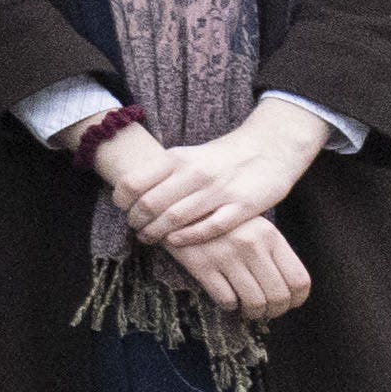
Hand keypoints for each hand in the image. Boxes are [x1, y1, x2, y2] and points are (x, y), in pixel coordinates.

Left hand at [107, 98, 330, 249]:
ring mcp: (219, 191)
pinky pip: (208, 228)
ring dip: (155, 233)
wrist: (268, 149)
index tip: (123, 209)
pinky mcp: (242, 207)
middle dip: (136, 221)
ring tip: (149, 238)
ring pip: (174, 219)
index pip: (134, 183)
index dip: (122, 201)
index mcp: (177, 158)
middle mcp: (195, 174)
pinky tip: (175, 242)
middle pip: (150, 204)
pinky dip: (186, 238)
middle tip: (135, 229)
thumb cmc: (219, 158)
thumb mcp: (186, 156)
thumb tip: (127, 193)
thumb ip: (161, 172)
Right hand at [165, 213, 313, 321]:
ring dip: (253, 313)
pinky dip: (230, 306)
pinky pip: (226, 299)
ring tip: (248, 310)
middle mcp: (251, 245)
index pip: (299, 280)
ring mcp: (225, 255)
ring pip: (254, 302)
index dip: (297, 300)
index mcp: (270, 235)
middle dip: (274, 311)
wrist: (176, 208)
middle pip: (278, 296)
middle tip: (266, 312)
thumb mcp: (254, 227)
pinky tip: (228, 299)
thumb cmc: (221, 222)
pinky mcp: (201, 264)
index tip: (289, 304)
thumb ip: (272, 252)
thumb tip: (289, 290)